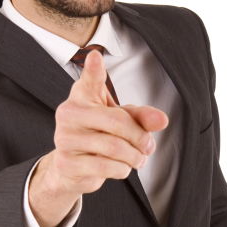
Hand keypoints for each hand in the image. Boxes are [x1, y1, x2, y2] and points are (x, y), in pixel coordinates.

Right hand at [45, 48, 168, 196]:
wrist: (74, 167)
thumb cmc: (99, 136)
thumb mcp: (122, 120)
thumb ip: (141, 117)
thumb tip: (162, 120)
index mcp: (82, 96)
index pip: (89, 80)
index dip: (93, 69)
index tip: (95, 56)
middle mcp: (69, 114)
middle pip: (116, 122)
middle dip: (140, 137)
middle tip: (148, 146)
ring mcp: (64, 138)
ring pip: (114, 148)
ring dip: (134, 157)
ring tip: (138, 158)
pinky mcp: (66, 163)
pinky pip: (106, 167)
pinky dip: (122, 170)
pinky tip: (122, 167)